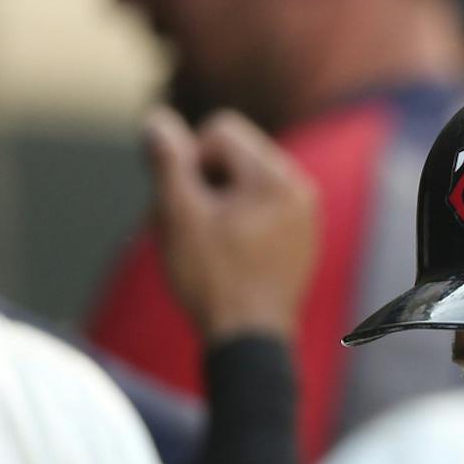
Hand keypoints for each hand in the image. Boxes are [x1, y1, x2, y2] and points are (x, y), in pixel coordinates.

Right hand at [146, 107, 318, 344]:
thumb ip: (168, 162)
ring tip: (205, 246)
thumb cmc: (213, 279)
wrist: (250, 342)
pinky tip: (225, 258)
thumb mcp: (178, 215)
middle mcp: (300, 189)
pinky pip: (261, 210)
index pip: (221, 131)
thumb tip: (158, 120)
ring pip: (244, 184)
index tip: (187, 203)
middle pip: (234, 156)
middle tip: (190, 227)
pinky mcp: (301, 240)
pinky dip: (237, 223)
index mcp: (276, 177)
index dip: (191, 160)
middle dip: (203, 181)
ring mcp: (305, 216)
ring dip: (216, 203)